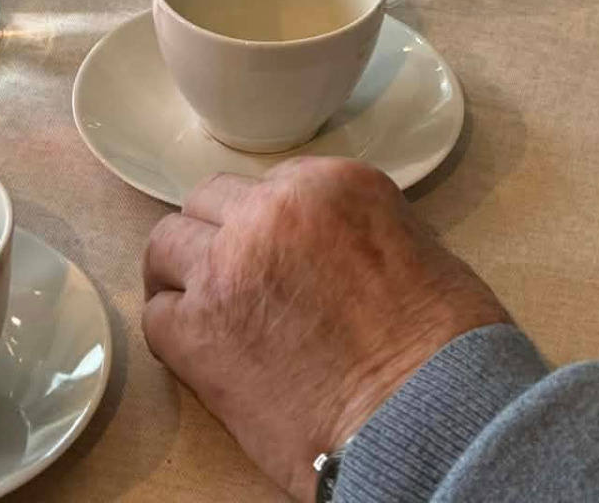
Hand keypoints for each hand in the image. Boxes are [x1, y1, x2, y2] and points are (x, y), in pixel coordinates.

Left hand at [143, 159, 510, 501]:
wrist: (428, 413)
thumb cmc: (441, 347)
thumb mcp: (412, 246)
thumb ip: (349, 231)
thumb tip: (317, 252)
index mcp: (330, 184)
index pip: (267, 186)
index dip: (266, 225)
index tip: (274, 257)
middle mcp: (272, 211)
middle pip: (210, 203)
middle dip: (218, 238)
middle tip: (234, 282)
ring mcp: (228, 266)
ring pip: (167, 245)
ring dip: (184, 277)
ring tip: (208, 315)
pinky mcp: (198, 331)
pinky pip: (157, 315)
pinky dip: (176, 334)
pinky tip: (205, 357)